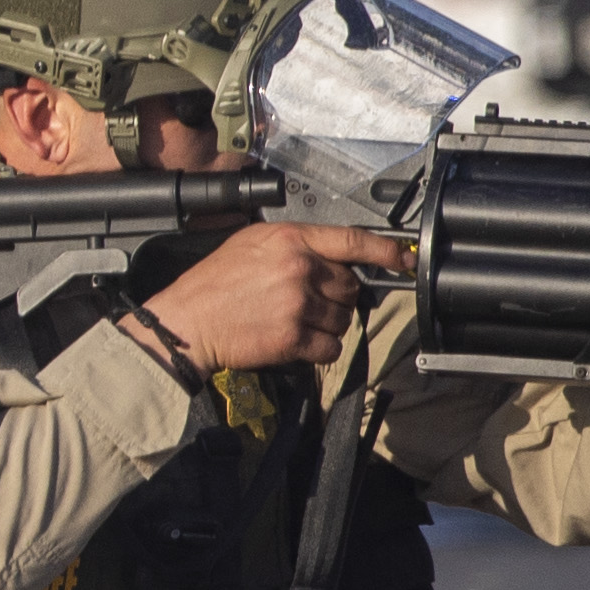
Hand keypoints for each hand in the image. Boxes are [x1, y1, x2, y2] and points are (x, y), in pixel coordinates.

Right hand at [135, 216, 397, 378]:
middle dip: (336, 298)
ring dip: (326, 325)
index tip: (403, 258)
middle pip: (350, 286)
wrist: (186, 323)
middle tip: (307, 303)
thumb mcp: (251, 244)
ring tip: (294, 322)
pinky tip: (294, 342)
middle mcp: (299, 268)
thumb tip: (334, 256)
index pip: (352, 240)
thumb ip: (294, 244)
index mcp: (290, 240)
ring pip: (343, 320)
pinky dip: (318, 349)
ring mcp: (298, 304)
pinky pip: (331, 347)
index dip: (385, 250)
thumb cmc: (213, 284)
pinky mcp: (294, 337)